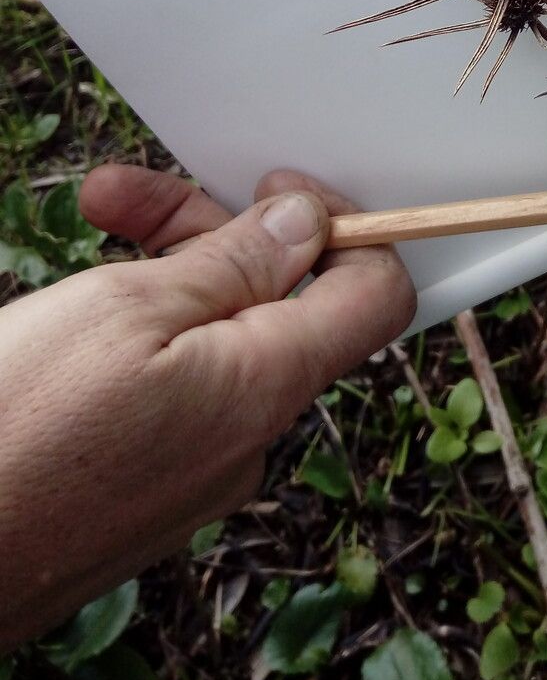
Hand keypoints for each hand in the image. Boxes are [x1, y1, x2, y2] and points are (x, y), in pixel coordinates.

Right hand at [0, 165, 414, 652]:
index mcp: (266, 387)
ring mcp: (195, 474)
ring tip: (86, 227)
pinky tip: (73, 318)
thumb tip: (310, 224)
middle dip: (204, 233)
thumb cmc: (10, 431)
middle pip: (274, 305)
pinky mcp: (144, 493)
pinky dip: (138, 340)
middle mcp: (247, 439)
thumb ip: (232, 263)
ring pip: (212, 343)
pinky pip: (174, 395)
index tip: (273, 186)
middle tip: (115, 194)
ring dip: (158, 275)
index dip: (343, 225)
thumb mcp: (122, 309)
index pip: (376, 296)